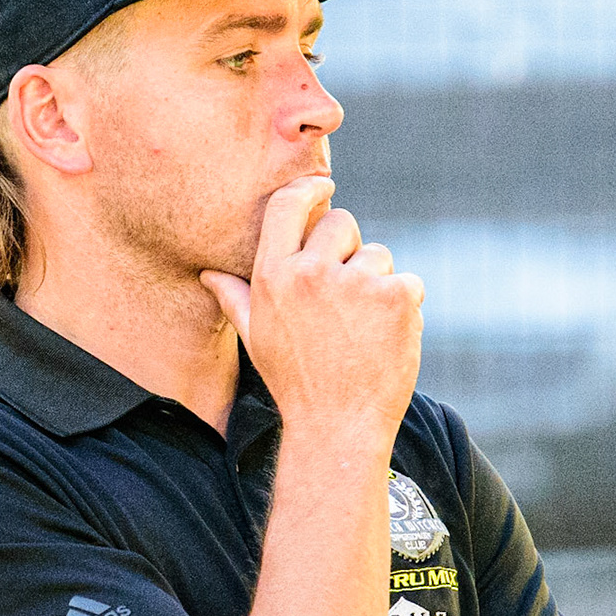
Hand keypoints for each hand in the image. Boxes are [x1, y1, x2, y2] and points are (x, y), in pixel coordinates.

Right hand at [201, 176, 423, 450]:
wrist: (338, 427)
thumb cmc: (294, 382)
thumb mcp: (256, 338)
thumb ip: (235, 298)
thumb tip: (208, 273)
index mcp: (273, 276)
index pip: (287, 206)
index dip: (309, 190)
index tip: (323, 188)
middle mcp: (311, 273)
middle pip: (341, 223)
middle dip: (349, 249)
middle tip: (347, 296)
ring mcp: (355, 283)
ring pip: (378, 256)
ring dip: (378, 284)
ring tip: (362, 330)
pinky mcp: (395, 296)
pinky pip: (407, 282)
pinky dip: (404, 307)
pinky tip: (386, 339)